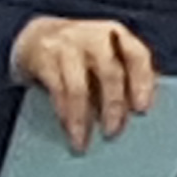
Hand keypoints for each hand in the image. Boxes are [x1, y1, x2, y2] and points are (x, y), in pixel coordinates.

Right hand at [12, 15, 156, 151]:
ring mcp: (66, 45)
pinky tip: (69, 129)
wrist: (34, 36)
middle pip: (109, 72)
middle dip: (113, 105)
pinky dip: (64, 113)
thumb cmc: (80, 54)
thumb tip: (140, 112)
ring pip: (79, 87)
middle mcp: (93, 36)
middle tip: (112, 132)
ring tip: (82, 141)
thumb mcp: (105, 55)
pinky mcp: (43, 57)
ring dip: (82, 118)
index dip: (142, 82)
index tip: (142, 109)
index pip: (136, 55)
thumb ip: (125, 75)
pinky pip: (57, 90)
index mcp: (116, 35)